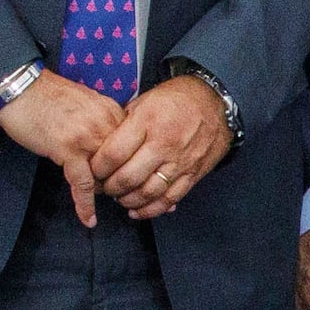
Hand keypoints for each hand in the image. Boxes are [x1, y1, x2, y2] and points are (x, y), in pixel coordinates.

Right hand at [0, 67, 118, 228]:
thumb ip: (102, 123)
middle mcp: (105, 123)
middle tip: (122, 198)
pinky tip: (88, 218)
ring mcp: (87, 137)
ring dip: (104, 192)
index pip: (133, 146)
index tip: (136, 180)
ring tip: (105, 205)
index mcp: (111, 111)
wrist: (21, 86)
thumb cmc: (48, 95)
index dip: (133, 166)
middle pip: (124, 163)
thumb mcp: (86, 104)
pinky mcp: (67, 149)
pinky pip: (82, 184)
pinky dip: (85, 204)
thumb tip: (109, 146)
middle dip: (122, 183)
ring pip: (106, 176)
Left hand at [94, 71, 233, 217]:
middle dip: (109, 188)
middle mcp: (163, 144)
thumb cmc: (178, 98)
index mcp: (147, 122)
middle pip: (127, 178)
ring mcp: (179, 162)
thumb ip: (124, 123)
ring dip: (127, 200)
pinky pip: (169, 200)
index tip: (93, 170)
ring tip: (119, 197)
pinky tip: (137, 210)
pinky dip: (150, 210)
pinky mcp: (192, 174)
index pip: (113, 154)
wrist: (216, 102)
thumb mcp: (145, 100)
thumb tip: (103, 144)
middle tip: (103, 187)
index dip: (98, 168)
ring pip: (147, 193)